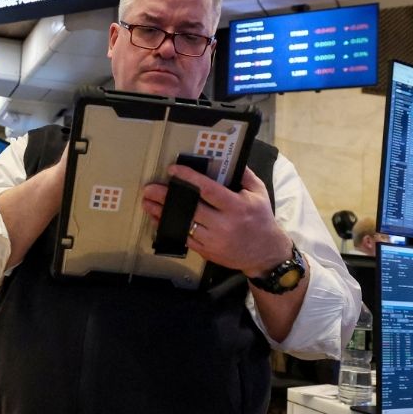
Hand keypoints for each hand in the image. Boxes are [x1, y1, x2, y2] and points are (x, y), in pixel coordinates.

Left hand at [140, 165, 290, 274]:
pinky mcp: (207, 251)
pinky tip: (158, 219)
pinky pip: (184, 238)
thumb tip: (230, 159)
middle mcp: (224, 224)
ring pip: (184, 224)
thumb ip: (244, 175)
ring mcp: (214, 240)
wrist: (265, 254)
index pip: (208, 190)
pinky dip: (170, 228)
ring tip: (147, 203)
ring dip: (163, 213)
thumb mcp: (259, 193)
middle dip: (167, 197)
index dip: (189, 179)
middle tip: (149, 188)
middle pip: (190, 208)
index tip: (173, 170)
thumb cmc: (261, 219)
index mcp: (236, 206)